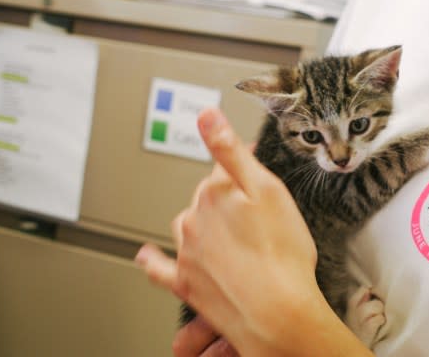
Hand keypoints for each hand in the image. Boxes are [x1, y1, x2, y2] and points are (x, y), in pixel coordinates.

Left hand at [136, 108, 365, 355]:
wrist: (278, 314)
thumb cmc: (282, 254)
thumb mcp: (267, 190)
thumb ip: (231, 151)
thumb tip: (206, 114)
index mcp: (214, 192)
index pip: (224, 166)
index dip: (244, 165)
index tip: (258, 165)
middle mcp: (193, 219)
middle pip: (207, 197)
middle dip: (227, 198)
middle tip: (257, 213)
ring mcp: (187, 252)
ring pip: (190, 226)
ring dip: (202, 224)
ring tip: (227, 232)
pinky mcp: (186, 283)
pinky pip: (161, 268)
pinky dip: (153, 260)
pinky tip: (147, 256)